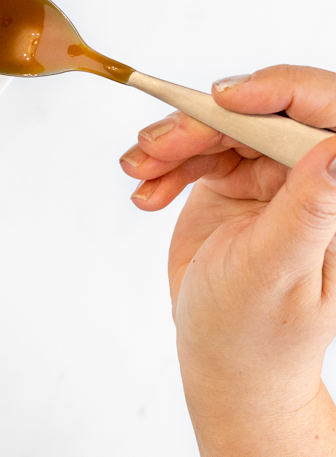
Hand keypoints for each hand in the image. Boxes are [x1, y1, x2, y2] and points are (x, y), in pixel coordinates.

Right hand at [120, 66, 335, 420]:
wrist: (222, 366)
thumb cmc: (259, 337)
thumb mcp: (278, 272)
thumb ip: (308, 210)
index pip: (328, 115)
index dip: (283, 90)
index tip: (227, 99)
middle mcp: (312, 181)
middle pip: (262, 114)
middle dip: (204, 123)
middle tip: (158, 146)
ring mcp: (273, 177)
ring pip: (224, 125)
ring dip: (174, 141)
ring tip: (140, 169)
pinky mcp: (236, 180)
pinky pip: (197, 149)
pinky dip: (164, 164)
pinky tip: (147, 191)